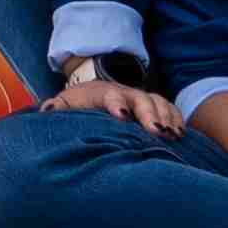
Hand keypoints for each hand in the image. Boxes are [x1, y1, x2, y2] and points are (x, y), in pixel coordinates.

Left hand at [50, 59, 179, 132]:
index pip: (110, 94)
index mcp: (100, 93)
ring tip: (173, 135)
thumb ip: (57, 108)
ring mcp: (140, 99)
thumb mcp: (65, 105)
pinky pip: (169, 109)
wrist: (91, 95)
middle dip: (149, 113)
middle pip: (140, 99)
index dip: (117, 104)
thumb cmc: (78, 106)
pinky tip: (180, 134)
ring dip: (166, 117)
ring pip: (158, 103)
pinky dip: (176, 119)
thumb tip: (47, 110)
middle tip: (156, 131)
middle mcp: (124, 93)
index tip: (122, 118)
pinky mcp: (153, 107)